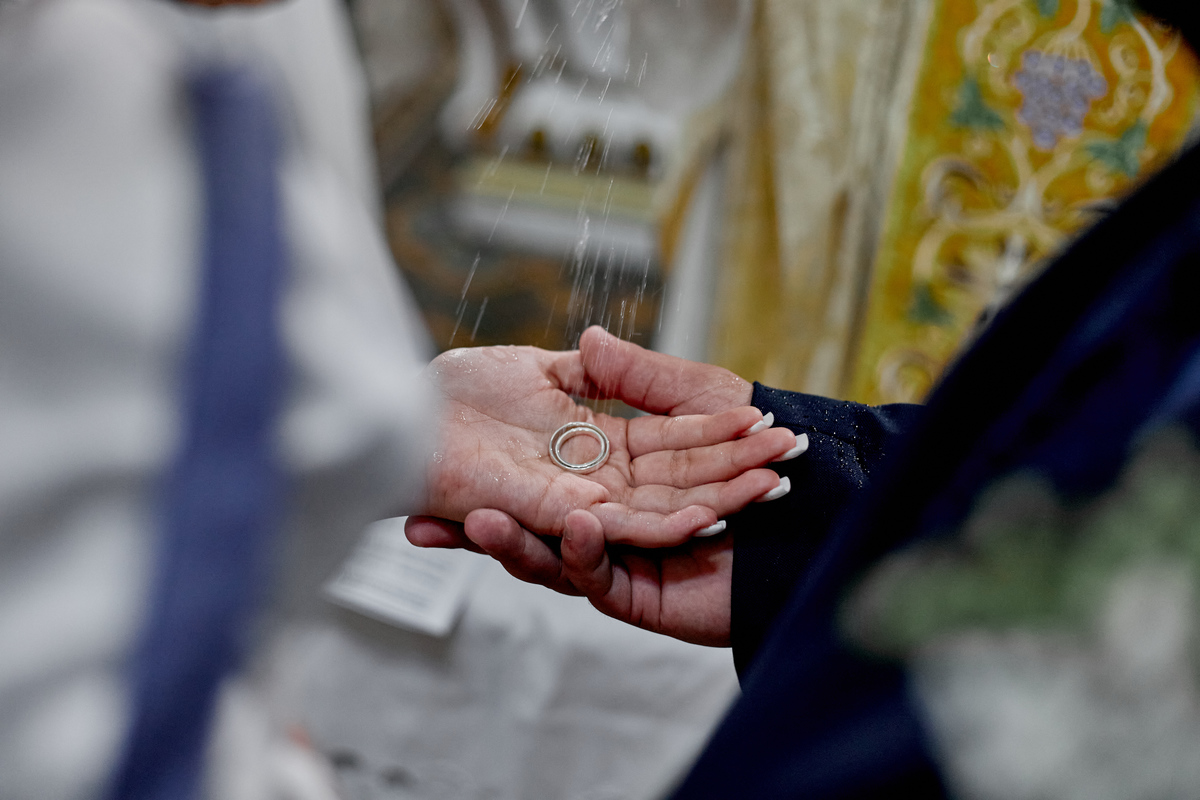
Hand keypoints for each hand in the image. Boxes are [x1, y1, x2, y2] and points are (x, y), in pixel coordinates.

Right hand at [408, 327, 800, 644]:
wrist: (809, 491)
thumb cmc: (756, 432)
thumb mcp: (690, 390)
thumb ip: (635, 371)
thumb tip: (588, 336)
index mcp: (605, 467)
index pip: (531, 472)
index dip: (486, 468)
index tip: (435, 463)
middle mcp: (604, 513)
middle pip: (527, 522)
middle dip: (473, 525)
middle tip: (416, 522)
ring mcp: (624, 554)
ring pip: (553, 553)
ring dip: (513, 546)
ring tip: (473, 527)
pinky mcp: (649, 590)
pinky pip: (610, 574)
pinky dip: (591, 554)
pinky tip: (574, 530)